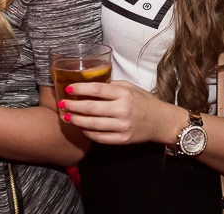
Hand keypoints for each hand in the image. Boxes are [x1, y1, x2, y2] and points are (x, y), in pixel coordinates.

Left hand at [60, 80, 182, 145]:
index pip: (97, 89)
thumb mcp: (130, 87)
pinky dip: (88, 133)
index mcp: (124, 94)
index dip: (80, 89)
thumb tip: (90, 85)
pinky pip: (100, 137)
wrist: (161, 122)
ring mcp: (122, 126)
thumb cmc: (144, 102)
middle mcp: (123, 110)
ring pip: (93, 124)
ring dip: (77, 120)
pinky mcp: (122, 139)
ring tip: (67, 116)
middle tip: (62, 104)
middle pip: (91, 108)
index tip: (68, 88)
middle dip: (74, 105)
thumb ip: (112, 86)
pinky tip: (81, 128)